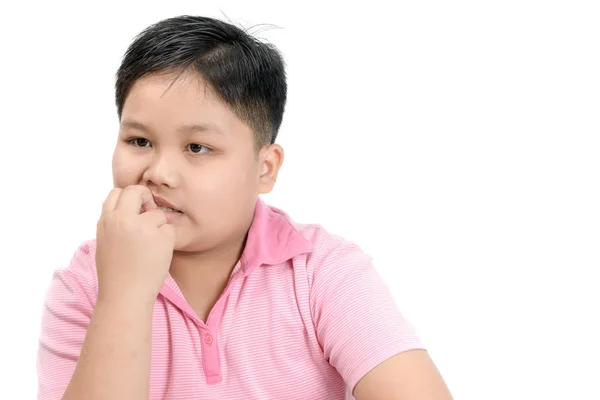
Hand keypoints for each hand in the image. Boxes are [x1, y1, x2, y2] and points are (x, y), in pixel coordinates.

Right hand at [95, 185, 174, 302]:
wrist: (124, 296)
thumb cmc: (115, 273)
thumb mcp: (104, 242)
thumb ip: (113, 222)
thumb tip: (126, 207)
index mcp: (106, 220)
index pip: (117, 192)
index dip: (129, 199)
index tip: (135, 211)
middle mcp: (123, 219)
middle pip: (138, 191)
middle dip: (147, 199)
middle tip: (150, 216)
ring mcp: (143, 227)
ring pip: (159, 213)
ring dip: (159, 227)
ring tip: (150, 248)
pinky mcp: (161, 236)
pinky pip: (170, 229)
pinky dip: (168, 240)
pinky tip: (158, 255)